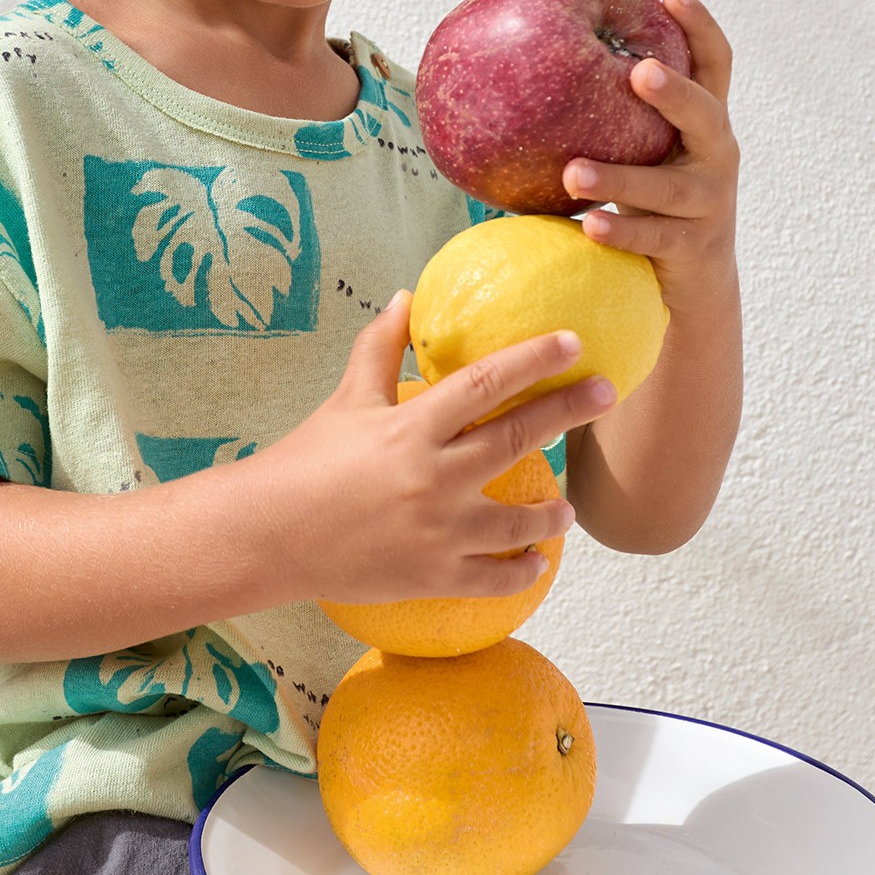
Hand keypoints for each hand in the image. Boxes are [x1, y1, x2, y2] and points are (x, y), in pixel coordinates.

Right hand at [268, 292, 614, 606]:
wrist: (266, 536)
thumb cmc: (304, 462)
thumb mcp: (345, 401)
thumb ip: (379, 349)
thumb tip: (405, 297)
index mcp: (412, 426)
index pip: (488, 382)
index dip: (535, 359)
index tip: (575, 343)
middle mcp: (433, 475)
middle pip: (518, 436)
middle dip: (569, 410)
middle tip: (608, 392)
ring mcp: (437, 529)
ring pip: (517, 519)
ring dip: (552, 512)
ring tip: (568, 507)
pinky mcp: (431, 574)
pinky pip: (494, 577)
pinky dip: (523, 569)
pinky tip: (537, 561)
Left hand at [563, 0, 738, 316]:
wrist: (695, 280)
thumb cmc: (654, 200)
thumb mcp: (646, 151)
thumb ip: (617, 115)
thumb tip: (537, 64)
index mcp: (706, 125)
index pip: (715, 66)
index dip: (700, 28)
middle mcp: (716, 157)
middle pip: (707, 118)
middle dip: (674, 94)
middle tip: (639, 72)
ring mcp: (709, 205)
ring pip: (667, 189)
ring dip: (620, 180)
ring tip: (573, 173)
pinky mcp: (692, 248)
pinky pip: (653, 239)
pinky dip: (621, 233)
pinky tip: (589, 228)